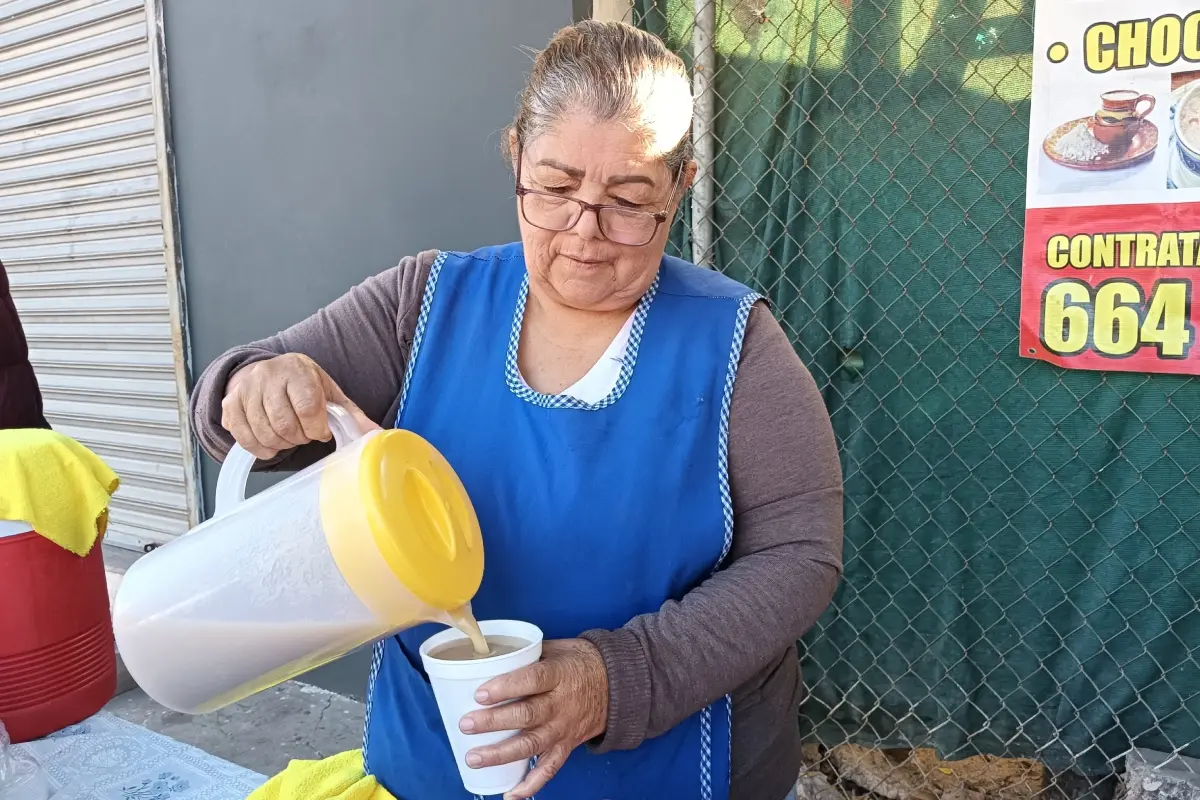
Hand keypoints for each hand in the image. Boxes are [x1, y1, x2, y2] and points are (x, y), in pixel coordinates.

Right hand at [220, 353, 378, 459]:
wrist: (268, 371)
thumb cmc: (303, 385)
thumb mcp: (329, 393)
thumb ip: (352, 415)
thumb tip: (378, 436)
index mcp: (297, 370)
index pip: (308, 407)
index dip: (317, 428)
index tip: (321, 431)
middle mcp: (267, 376)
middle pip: (285, 425)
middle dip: (300, 437)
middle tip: (304, 432)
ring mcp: (245, 391)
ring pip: (265, 434)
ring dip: (282, 443)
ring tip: (290, 434)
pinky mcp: (230, 406)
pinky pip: (244, 439)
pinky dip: (261, 448)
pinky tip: (271, 441)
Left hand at [460, 639, 607, 798]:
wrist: (618, 684)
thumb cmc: (581, 662)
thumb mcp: (559, 648)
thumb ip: (528, 654)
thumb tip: (491, 656)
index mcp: (560, 675)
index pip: (532, 680)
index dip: (506, 688)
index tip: (480, 694)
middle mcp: (562, 704)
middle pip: (527, 715)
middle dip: (494, 722)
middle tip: (466, 724)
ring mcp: (564, 728)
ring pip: (532, 745)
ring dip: (501, 753)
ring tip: (474, 757)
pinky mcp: (567, 746)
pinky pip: (549, 769)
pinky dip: (531, 785)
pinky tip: (510, 794)